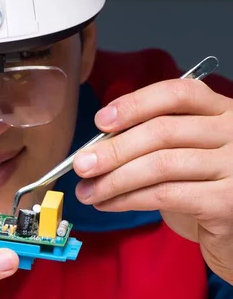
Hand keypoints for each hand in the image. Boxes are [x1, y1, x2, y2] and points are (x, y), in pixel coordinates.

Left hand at [74, 78, 232, 283]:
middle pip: (163, 131)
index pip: (178, 94)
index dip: (135, 104)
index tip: (100, 121)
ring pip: (159, 165)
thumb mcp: (182, 158)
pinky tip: (108, 204)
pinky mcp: (225, 202)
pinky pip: (163, 195)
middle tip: (81, 165)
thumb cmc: (203, 192)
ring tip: (87, 192)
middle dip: (114, 149)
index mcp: (222, 112)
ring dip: (114, 180)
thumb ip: (152, 144)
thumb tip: (96, 149)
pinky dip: (127, 200)